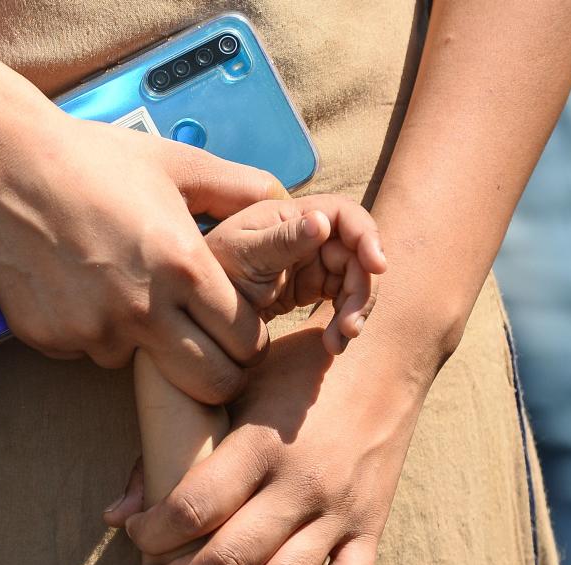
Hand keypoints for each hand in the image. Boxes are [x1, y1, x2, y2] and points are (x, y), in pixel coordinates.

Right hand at [0, 115, 286, 403]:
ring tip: (123, 292)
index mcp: (183, 266)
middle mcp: (141, 309)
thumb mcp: (174, 162)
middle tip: (207, 351)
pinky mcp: (50, 339)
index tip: (237, 332)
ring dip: (142, 343)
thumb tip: (284, 202)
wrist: (0, 164)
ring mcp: (92, 330)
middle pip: (208, 383)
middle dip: (218, 374)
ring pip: (140, 366)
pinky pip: (87, 350)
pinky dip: (90, 329)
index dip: (248, 341)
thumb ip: (237, 187)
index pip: (245, 341)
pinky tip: (77, 285)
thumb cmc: (89, 157)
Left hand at [105, 321, 425, 564]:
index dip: (151, 535)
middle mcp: (302, 483)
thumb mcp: (230, 388)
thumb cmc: (292, 367)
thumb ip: (168, 450)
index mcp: (260, 443)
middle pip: (229, 558)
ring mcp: (341, 511)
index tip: (132, 537)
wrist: (389, 352)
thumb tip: (115, 516)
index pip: (193, 508)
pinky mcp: (372, 528)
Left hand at [204, 195, 385, 354]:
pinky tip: (334, 344)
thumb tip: (321, 223)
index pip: (345, 215)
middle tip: (351, 326)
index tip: (378, 266)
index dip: (367, 236)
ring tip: (339, 341)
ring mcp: (311, 261)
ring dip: (355, 311)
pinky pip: (341, 301)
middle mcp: (307, 234)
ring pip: (354, 280)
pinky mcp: (310, 287)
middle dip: (361, 289)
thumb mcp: (242, 256)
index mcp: (292, 216)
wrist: (193, 306)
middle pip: (357, 254)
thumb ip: (281, 241)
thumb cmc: (211, 270)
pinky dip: (343, 322)